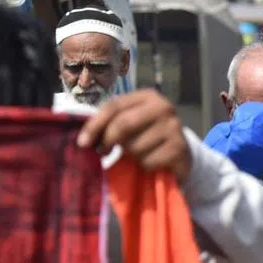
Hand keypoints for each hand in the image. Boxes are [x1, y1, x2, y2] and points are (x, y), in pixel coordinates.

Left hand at [77, 89, 191, 181]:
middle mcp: (163, 107)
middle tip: (103, 151)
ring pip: (135, 146)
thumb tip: (85, 140)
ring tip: (137, 154)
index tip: (82, 143)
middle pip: (124, 124)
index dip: (95, 125)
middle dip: (109, 140)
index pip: (114, 106)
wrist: (180, 153)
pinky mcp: (179, 148)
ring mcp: (174, 127)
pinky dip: (145, 166)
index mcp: (148, 96)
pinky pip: (148, 161)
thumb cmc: (147, 136)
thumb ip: (111, 123)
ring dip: (130, 156)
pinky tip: (151, 161)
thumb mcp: (130, 123)